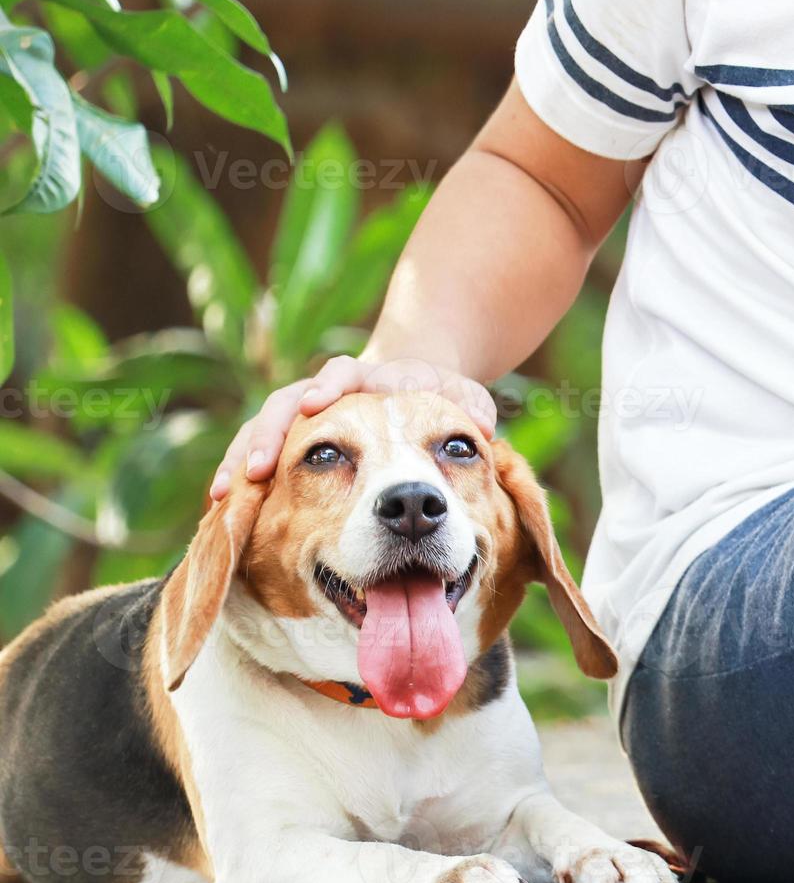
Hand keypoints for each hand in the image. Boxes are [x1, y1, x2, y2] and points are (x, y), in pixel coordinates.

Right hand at [210, 357, 496, 499]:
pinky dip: (241, 480)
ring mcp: (304, 418)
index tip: (316, 402)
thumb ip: (469, 409)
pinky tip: (222, 509)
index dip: (327, 385)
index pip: (343, 373)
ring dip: (243, 459)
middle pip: (287, 404)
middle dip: (270, 433)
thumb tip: (483, 424)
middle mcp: (328, 395)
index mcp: (369, 381)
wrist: (414, 386)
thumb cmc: (437, 396)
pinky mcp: (293, 444)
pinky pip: (258, 459)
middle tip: (257, 468)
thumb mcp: (463, 398)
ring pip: (263, 431)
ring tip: (226, 494)